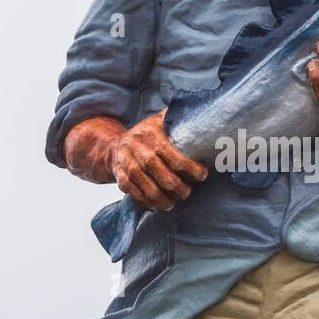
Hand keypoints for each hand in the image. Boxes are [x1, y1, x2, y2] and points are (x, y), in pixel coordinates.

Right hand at [63, 112, 207, 209]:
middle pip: (165, 178)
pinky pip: (138, 196)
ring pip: (151, 190)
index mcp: (152, 136)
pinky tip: (159, 205)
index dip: (192, 170)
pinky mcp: (122, 180)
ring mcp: (129, 166)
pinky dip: (150, 203)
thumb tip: (205, 113)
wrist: (114, 146)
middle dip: (180, 189)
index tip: (202, 174)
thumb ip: (177, 117)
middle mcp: (139, 151)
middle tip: (188, 192)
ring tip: (174, 202)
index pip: (176, 158)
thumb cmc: (145, 135)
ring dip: (166, 200)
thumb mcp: (159, 120)